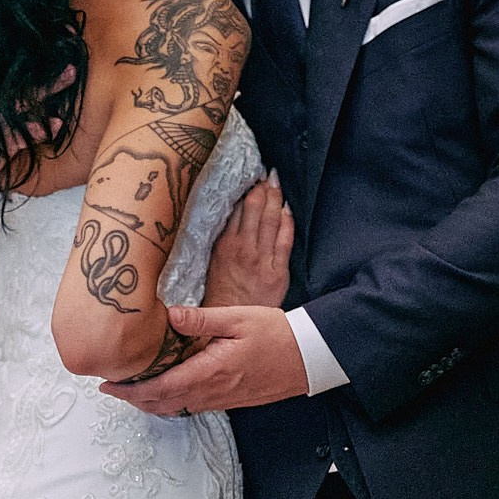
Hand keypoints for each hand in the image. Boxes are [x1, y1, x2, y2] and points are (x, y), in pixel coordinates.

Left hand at [100, 305, 307, 416]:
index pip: (160, 388)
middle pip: (162, 404)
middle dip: (134, 399)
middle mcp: (212, 392)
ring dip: (151, 402)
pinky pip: (193, 406)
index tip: (108, 384)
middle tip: (111, 388)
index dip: (130, 390)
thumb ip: (200, 319)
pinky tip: (166, 390)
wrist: (310, 357)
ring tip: (131, 390)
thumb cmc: (276, 334)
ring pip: (176, 408)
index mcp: (210, 372)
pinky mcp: (230, 400)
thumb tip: (168, 316)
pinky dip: (171, 402)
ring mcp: (222, 400)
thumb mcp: (237, 319)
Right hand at [203, 174, 294, 309]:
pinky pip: (285, 240)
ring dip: (275, 198)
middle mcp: (242, 249)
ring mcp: (261, 259)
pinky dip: (287, 221)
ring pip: (271, 219)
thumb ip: (221, 241)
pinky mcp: (277, 271)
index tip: (249, 177)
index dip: (244, 190)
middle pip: (254, 209)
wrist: (229, 324)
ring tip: (276, 183)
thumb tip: (229, 216)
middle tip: (266, 174)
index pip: (235, 209)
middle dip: (262, 188)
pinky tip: (288, 209)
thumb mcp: (211, 264)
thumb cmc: (219, 295)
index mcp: (223, 245)